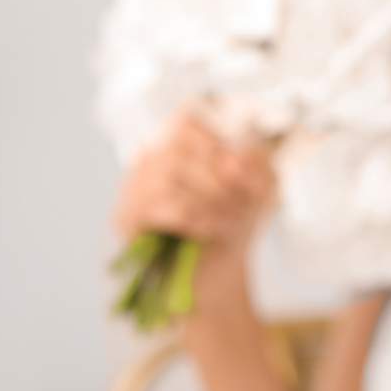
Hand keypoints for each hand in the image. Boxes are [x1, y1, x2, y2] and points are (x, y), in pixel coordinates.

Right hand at [112, 111, 277, 317]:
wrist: (218, 270)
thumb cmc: (236, 218)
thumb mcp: (263, 186)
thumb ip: (259, 164)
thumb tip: (240, 161)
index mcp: (182, 140)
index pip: (186, 120)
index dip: (215, 142)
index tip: (240, 169)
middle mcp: (152, 156)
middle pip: (176, 149)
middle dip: (216, 177)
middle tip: (242, 201)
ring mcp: (134, 186)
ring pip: (166, 177)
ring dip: (207, 199)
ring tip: (231, 219)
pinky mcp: (127, 217)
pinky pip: (157, 208)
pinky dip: (193, 219)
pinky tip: (211, 229)